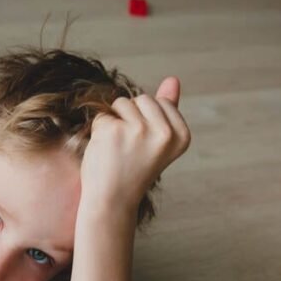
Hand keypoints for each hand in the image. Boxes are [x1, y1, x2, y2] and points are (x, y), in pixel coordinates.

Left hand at [80, 76, 190, 210]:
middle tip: (130, 150)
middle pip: (142, 98)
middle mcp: (165, 132)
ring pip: (122, 102)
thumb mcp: (157, 141)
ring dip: (115, 122)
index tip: (145, 148)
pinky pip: (103, 115)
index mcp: (181, 135)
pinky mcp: (114, 130)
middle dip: (131, 117)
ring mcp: (140, 131)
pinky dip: (99, 130)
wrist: (112, 201)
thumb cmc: (133, 170)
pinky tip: (105, 151)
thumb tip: (173, 79)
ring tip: (118, 150)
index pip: (160, 102)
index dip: (146, 121)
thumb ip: (167, 110)